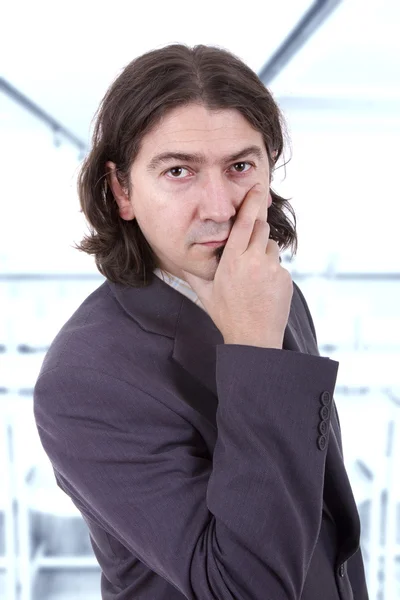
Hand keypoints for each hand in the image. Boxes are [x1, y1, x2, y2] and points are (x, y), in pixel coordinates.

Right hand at [182, 185, 292, 348]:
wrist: (253, 339)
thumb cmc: (226, 315)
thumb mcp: (205, 292)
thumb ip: (194, 273)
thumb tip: (178, 262)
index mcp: (232, 260)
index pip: (244, 222)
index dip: (251, 202)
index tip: (256, 187)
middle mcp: (253, 261)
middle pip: (261, 228)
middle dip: (256, 231)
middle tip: (249, 247)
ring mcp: (272, 269)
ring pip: (271, 247)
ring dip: (263, 254)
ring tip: (254, 278)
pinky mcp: (285, 278)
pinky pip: (279, 265)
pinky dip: (272, 272)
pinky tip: (264, 290)